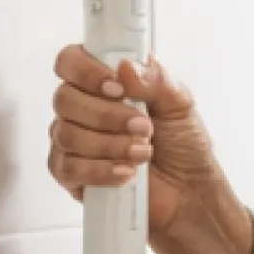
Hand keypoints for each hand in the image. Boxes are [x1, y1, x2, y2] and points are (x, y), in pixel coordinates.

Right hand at [46, 47, 252, 253]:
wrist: (188, 193)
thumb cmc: (183, 146)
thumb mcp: (180, 104)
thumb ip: (156, 79)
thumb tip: (125, 67)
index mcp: (104, 82)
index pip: (70, 60)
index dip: (86, 71)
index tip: (117, 87)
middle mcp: (82, 108)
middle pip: (64, 98)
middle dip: (107, 115)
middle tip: (143, 127)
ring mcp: (72, 140)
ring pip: (66, 133)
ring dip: (110, 144)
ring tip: (143, 153)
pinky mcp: (71, 173)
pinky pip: (68, 166)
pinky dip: (100, 170)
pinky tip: (126, 173)